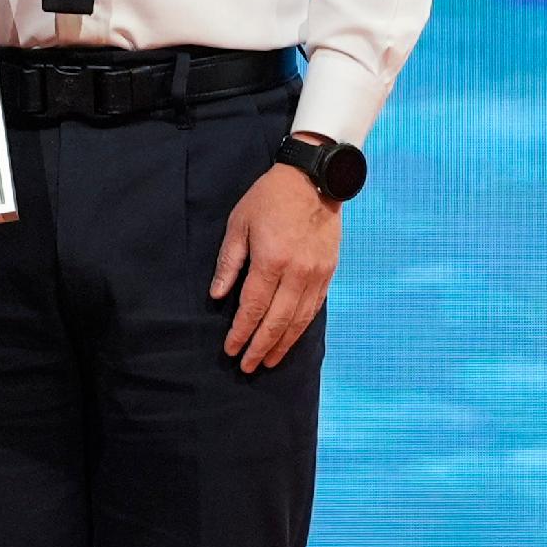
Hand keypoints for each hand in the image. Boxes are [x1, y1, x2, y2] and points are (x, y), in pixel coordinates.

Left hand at [210, 163, 341, 373]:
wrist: (313, 179)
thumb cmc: (269, 198)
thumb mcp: (239, 224)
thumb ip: (229, 262)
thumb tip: (217, 295)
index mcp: (271, 260)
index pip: (253, 307)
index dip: (241, 332)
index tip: (231, 350)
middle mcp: (297, 273)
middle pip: (277, 321)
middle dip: (260, 347)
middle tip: (247, 367)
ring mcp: (316, 274)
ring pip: (299, 320)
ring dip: (283, 344)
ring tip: (269, 361)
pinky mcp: (328, 273)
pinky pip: (314, 308)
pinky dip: (301, 328)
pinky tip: (291, 339)